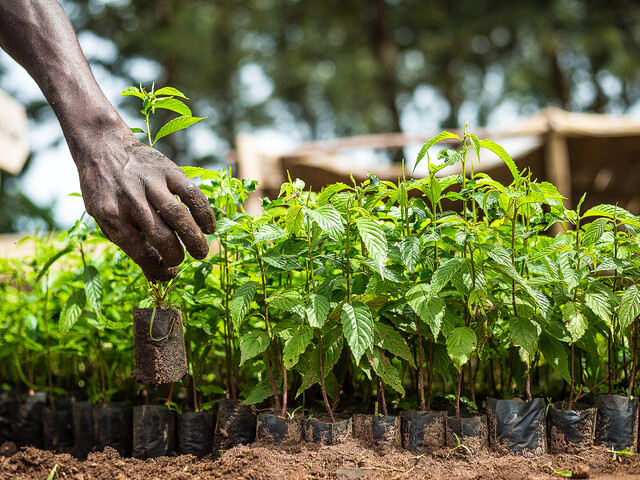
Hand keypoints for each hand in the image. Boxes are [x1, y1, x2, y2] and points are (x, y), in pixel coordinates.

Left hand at [77, 130, 215, 280]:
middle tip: (185, 261)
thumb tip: (154, 274)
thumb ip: (127, 243)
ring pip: (178, 216)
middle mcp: (131, 200)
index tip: (169, 273)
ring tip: (202, 253)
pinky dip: (203, 212)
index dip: (158, 269)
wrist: (102, 146)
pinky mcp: (168, 170)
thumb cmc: (104, 189)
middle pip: (161, 236)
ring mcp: (151, 183)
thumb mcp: (103, 218)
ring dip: (194, 238)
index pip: (140, 252)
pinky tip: (209, 226)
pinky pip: (191, 193)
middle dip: (176, 255)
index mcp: (112, 217)